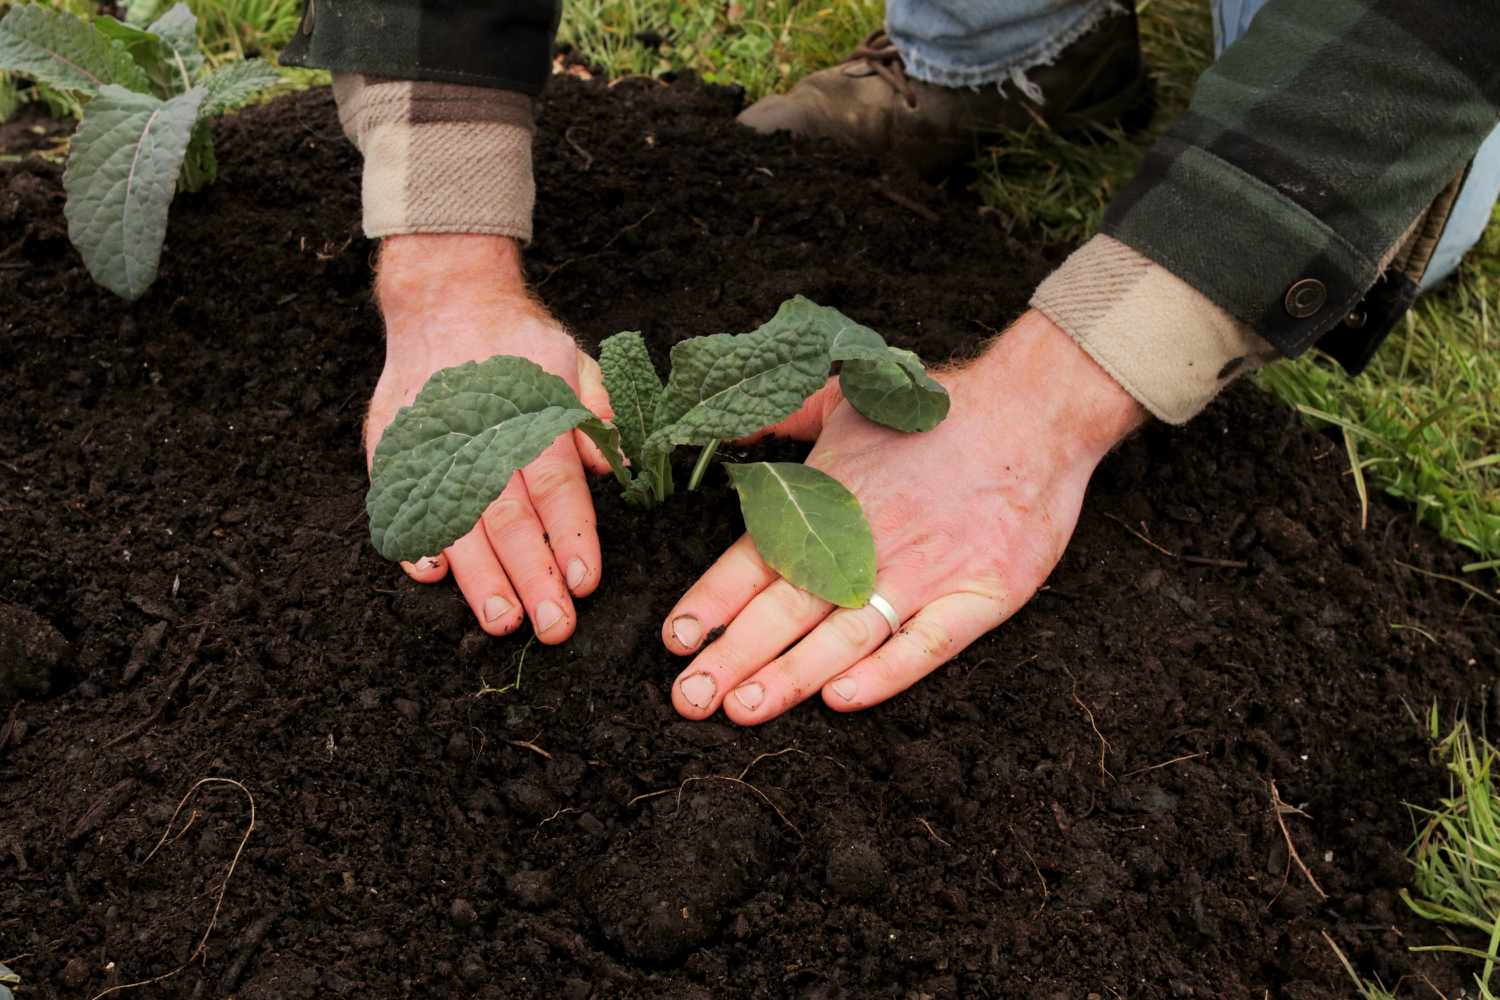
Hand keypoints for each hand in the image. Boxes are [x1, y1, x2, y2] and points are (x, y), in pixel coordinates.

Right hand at [368, 234, 613, 641]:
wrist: (445, 296)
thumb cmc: (520, 343)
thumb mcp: (574, 361)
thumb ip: (600, 412)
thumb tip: (615, 466)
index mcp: (532, 414)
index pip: (556, 486)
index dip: (571, 537)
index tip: (585, 582)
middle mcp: (480, 432)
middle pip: (508, 516)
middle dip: (532, 576)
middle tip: (552, 625)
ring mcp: (432, 442)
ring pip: (458, 520)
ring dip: (479, 576)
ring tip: (501, 620)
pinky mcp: (394, 446)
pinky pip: (401, 499)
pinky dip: (415, 537)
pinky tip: (431, 574)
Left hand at [661, 309, 1147, 722]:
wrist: (1033, 409)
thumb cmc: (936, 411)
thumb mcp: (842, 400)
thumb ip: (778, 423)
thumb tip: (721, 431)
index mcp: (828, 501)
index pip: (754, 560)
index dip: (711, 603)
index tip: (676, 641)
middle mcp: (867, 542)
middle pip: (787, 608)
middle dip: (732, 657)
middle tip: (690, 698)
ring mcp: (924, 572)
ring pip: (844, 636)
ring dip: (790, 676)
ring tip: (744, 708)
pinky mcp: (979, 594)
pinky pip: (925, 645)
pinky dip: (884, 674)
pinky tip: (842, 699)